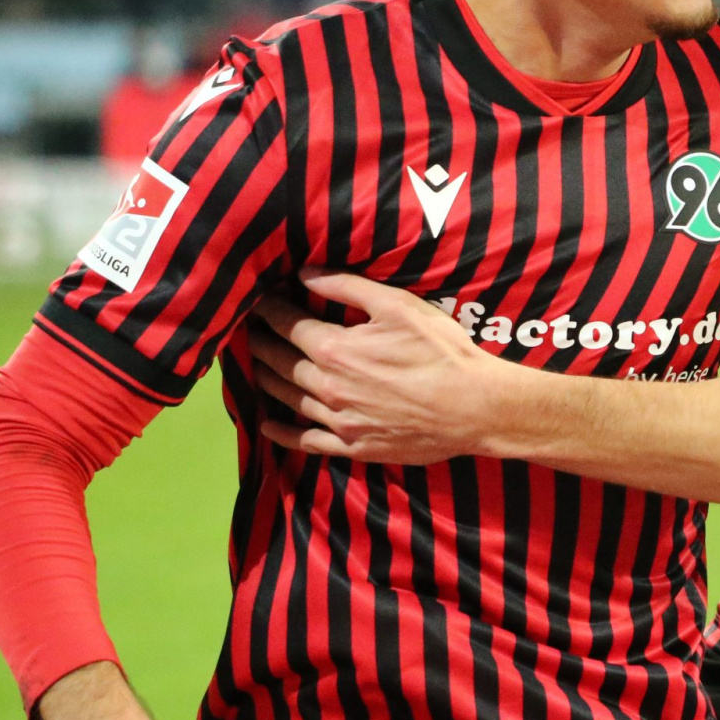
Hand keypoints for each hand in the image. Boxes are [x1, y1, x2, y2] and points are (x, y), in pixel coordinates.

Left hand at [249, 271, 507, 464]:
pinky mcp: (353, 446)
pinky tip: (268, 426)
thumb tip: (305, 273)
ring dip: (264, 379)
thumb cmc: (442, 352)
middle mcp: (326, 386)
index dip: (267, 308)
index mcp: (333, 348)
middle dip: (258, 342)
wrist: (474, 408)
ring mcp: (338, 420)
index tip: (256, 298)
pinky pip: (306, 441)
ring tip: (254, 365)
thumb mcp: (398, 306)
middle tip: (245, 330)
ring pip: (286, 398)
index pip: (285, 323)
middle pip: (277, 361)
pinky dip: (282, 433)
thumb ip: (348, 286)